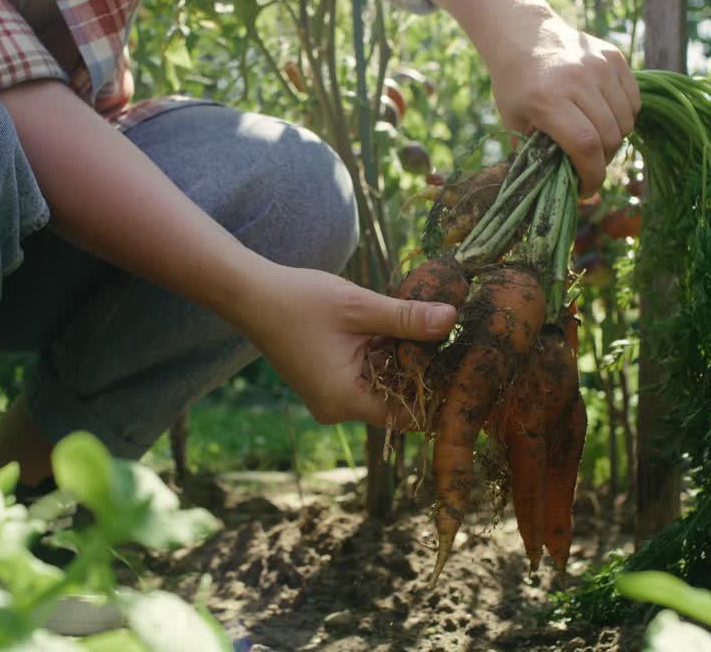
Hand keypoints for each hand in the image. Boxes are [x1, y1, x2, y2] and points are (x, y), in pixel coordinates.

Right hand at [234, 262, 458, 427]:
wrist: (251, 295)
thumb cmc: (299, 301)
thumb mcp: (360, 307)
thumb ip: (407, 318)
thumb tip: (452, 319)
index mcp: (345, 401)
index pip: (408, 416)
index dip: (435, 394)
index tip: (459, 366)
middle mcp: (337, 410)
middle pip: (396, 402)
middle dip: (421, 372)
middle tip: (451, 342)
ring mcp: (329, 399)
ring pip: (382, 388)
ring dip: (401, 362)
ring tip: (427, 332)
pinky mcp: (326, 383)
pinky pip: (365, 379)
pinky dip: (381, 358)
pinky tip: (395, 331)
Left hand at [488, 16, 639, 195]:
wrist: (524, 34)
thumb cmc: (515, 84)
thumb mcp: (513, 121)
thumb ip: (533, 154)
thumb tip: (554, 190)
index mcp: (548, 99)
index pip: (585, 146)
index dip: (591, 175)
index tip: (586, 189)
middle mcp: (577, 80)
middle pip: (610, 136)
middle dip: (602, 161)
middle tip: (588, 164)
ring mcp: (599, 65)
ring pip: (626, 120)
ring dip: (615, 140)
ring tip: (595, 140)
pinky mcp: (614, 57)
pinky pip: (633, 100)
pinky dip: (625, 116)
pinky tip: (605, 117)